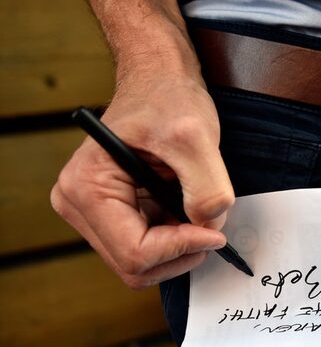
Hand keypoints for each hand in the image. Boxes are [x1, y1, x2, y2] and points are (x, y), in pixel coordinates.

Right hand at [51, 72, 233, 288]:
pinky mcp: (114, 215)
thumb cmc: (168, 98)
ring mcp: (94, 214)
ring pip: (143, 263)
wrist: (159, 80)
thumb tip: (210, 227)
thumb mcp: (196, 138)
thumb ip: (208, 189)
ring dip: (178, 247)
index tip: (215, 232)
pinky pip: (148, 247)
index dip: (181, 249)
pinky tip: (185, 207)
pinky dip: (175, 238)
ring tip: (194, 208)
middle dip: (179, 252)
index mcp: (86, 188)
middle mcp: (79, 206)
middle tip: (210, 226)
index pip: (135, 252)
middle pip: (135, 266)